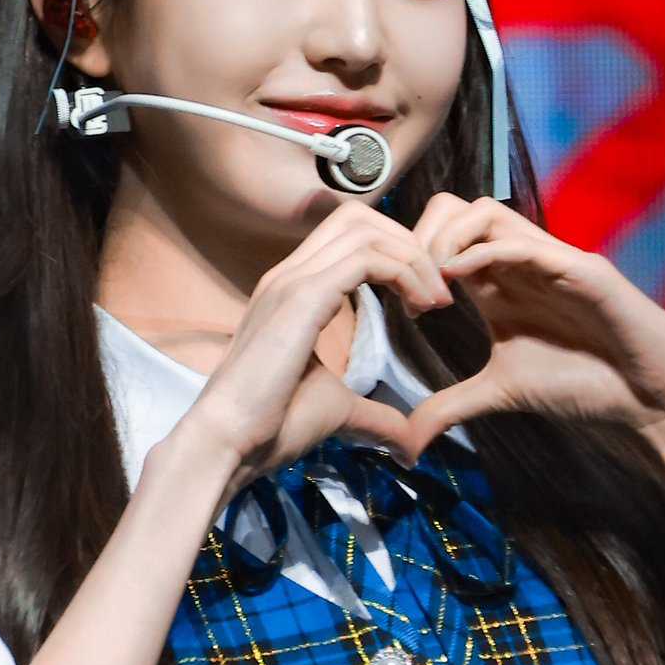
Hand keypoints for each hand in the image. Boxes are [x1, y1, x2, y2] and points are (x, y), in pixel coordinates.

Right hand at [182, 200, 454, 498]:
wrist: (228, 442)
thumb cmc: (270, 429)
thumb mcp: (337, 411)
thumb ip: (376, 416)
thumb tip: (410, 445)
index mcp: (292, 292)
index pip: (349, 237)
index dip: (396, 257)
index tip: (423, 302)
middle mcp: (289, 275)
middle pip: (359, 218)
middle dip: (408, 244)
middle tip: (436, 292)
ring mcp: (291, 280)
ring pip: (365, 230)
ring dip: (412, 257)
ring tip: (434, 299)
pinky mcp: (302, 297)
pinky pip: (367, 259)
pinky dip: (405, 273)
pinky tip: (421, 307)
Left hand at [397, 192, 664, 462]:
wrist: (650, 396)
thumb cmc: (584, 385)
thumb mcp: (500, 393)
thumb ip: (449, 407)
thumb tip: (404, 444)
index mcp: (497, 281)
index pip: (441, 235)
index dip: (410, 259)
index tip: (401, 305)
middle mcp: (520, 261)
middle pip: (454, 207)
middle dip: (420, 238)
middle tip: (410, 288)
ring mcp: (551, 259)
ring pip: (486, 212)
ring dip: (447, 240)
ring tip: (433, 286)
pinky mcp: (582, 270)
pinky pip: (526, 245)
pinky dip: (484, 253)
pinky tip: (459, 280)